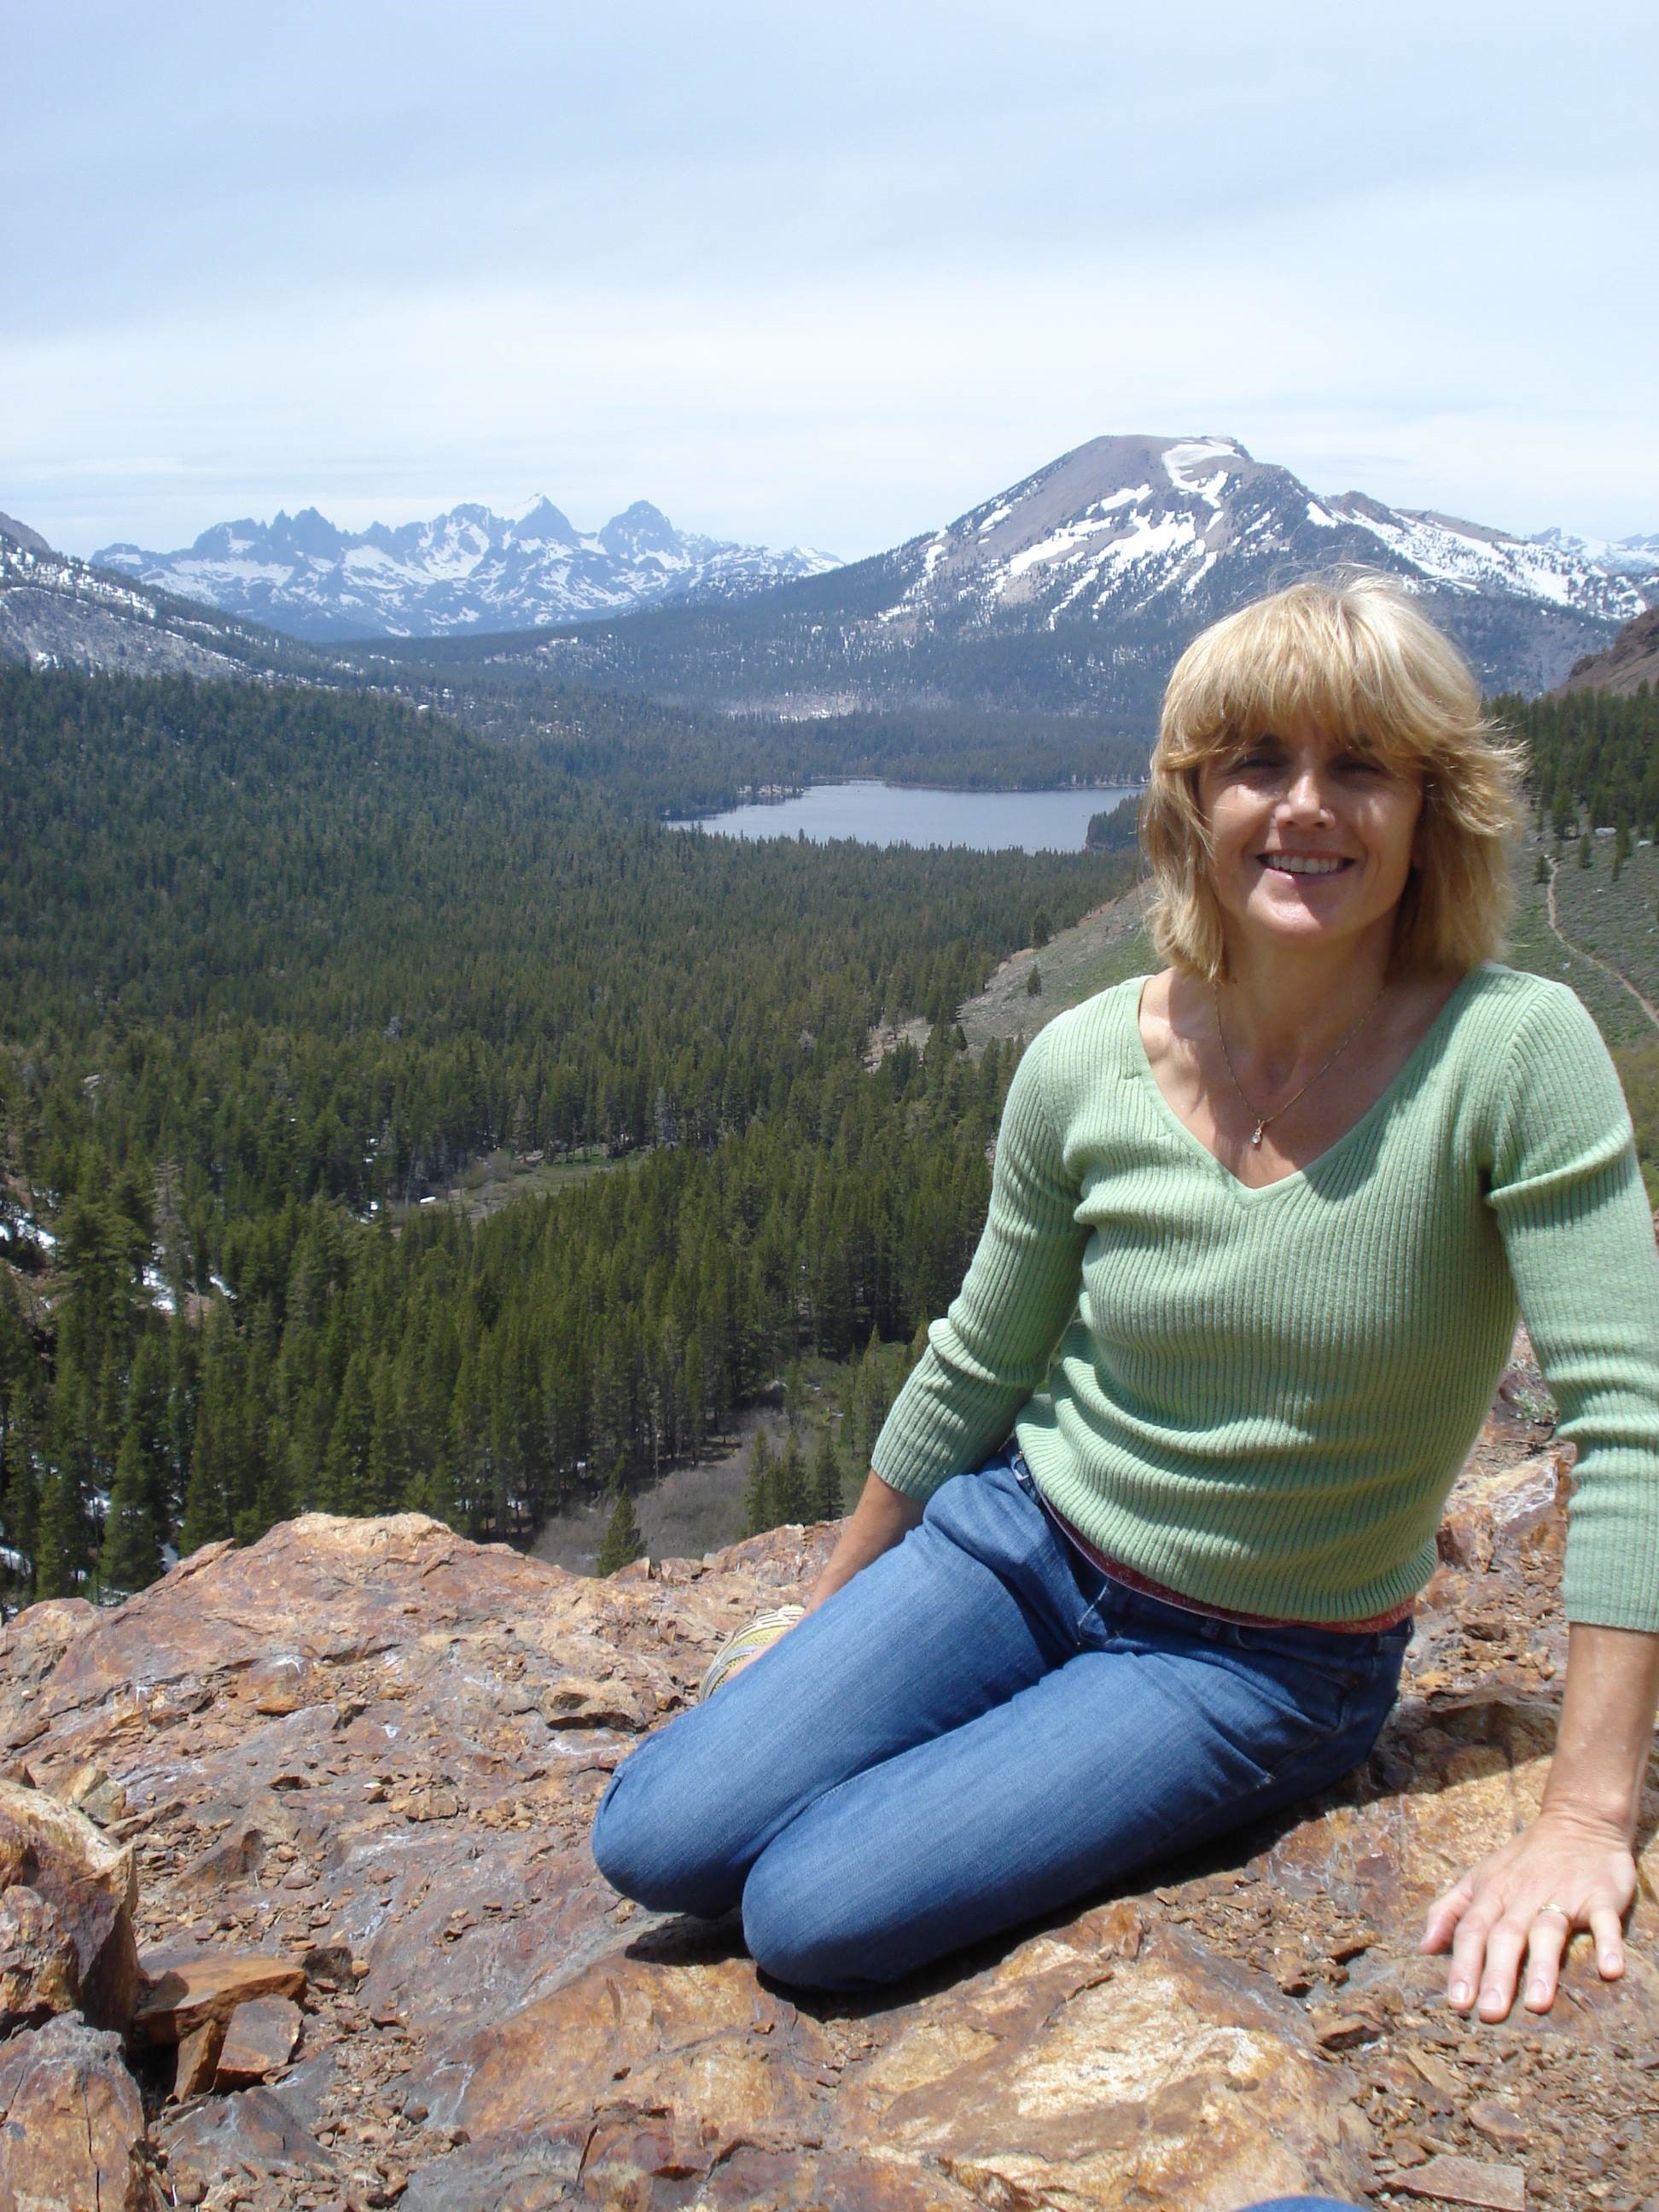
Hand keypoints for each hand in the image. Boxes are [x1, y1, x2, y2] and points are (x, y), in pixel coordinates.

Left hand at [1420, 1807, 1636, 2019]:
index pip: (1472, 1931)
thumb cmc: (1521, 1862)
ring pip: (1548, 1931)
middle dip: (1497, 1974)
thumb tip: (1423, 1948)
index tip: (1457, 2003)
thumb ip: (1449, 1911)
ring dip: (1543, 1966)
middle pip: (1506, 1936)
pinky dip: (1608, 1944)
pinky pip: (1604, 1922)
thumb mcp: (1478, 1878)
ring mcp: (1563, 1895)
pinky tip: (1610, 1971)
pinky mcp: (1600, 1897)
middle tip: (1490, 2014)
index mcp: (1492, 1894)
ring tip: (1538, 2004)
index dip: (1463, 1966)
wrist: (1576, 1822)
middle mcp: (1523, 1896)